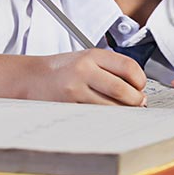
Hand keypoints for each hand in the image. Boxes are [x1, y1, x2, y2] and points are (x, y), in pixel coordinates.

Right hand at [24, 49, 146, 105]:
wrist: (32, 78)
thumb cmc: (65, 69)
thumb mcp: (89, 59)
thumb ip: (113, 69)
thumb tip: (139, 90)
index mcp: (93, 56)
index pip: (128, 67)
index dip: (140, 80)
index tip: (141, 86)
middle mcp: (84, 71)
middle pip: (122, 90)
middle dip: (136, 100)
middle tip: (139, 102)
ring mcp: (74, 90)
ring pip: (110, 107)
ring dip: (123, 111)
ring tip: (124, 109)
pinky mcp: (67, 107)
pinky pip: (95, 116)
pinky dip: (106, 118)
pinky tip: (107, 115)